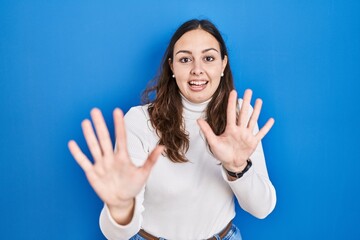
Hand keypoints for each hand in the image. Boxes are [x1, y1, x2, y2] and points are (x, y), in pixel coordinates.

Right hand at [68, 108, 163, 222]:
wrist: (121, 200)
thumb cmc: (133, 185)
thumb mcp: (143, 174)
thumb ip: (151, 160)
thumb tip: (162, 146)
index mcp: (123, 156)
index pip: (120, 137)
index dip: (119, 125)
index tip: (117, 111)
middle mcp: (110, 157)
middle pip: (104, 139)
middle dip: (100, 125)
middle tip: (95, 110)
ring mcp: (101, 164)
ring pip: (94, 147)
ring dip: (89, 136)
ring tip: (85, 122)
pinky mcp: (92, 173)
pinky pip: (83, 162)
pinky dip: (78, 154)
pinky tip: (72, 143)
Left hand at [197, 89, 273, 171]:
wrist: (231, 163)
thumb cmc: (222, 153)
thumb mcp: (213, 142)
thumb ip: (207, 131)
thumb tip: (198, 120)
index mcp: (230, 129)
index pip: (231, 113)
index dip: (232, 102)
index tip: (234, 92)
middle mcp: (240, 130)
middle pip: (244, 113)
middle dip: (246, 102)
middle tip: (249, 90)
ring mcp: (247, 135)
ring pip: (253, 120)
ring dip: (256, 111)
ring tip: (259, 100)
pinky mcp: (253, 142)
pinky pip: (261, 133)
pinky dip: (266, 127)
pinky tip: (271, 120)